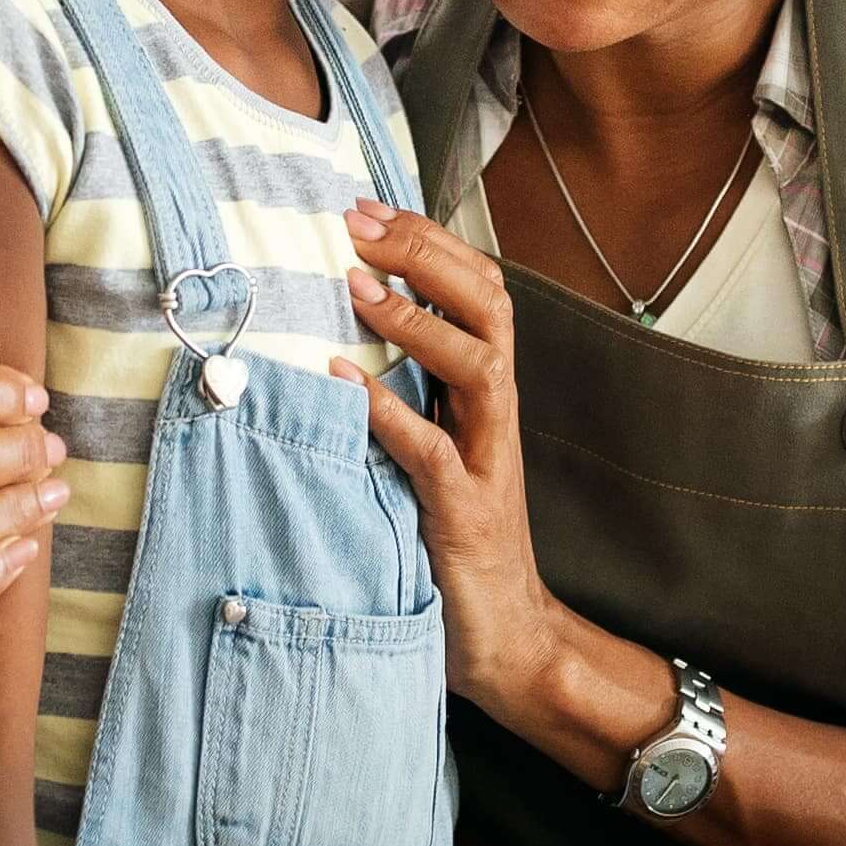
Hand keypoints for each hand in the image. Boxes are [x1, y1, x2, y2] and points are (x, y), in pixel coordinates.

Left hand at [341, 200, 564, 705]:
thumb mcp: (429, 451)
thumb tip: (339, 337)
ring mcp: (485, 462)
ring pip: (478, 365)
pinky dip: (387, 413)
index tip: (369, 206)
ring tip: (358, 284)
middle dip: (426, 253)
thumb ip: (406, 396)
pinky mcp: (465, 515)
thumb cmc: (454, 541)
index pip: (480, 290)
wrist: (505, 640)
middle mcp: (494, 416)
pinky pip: (431, 452)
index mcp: (484, 395)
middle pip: (489, 306)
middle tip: (359, 221)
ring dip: (417, 319)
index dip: (430, 241)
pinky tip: (343, 380)